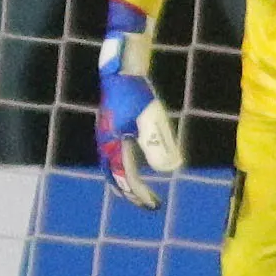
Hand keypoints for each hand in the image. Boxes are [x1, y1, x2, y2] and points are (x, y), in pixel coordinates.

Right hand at [97, 3, 179, 211]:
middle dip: (128, 191)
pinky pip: (114, 154)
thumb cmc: (135, 93)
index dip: (140, 193)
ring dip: (124, 178)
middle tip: (143, 202)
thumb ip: (158, 145)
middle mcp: (106, 143)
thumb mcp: (151, 119)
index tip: (153, 205)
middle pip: (114, 175)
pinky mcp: (111, 126)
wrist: (120, 69)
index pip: (127, 177)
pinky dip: (123, 164)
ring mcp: (106, 134)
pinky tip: (136, 160)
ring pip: (112, 165)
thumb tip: (169, 170)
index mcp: (113, 145)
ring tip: (136, 188)